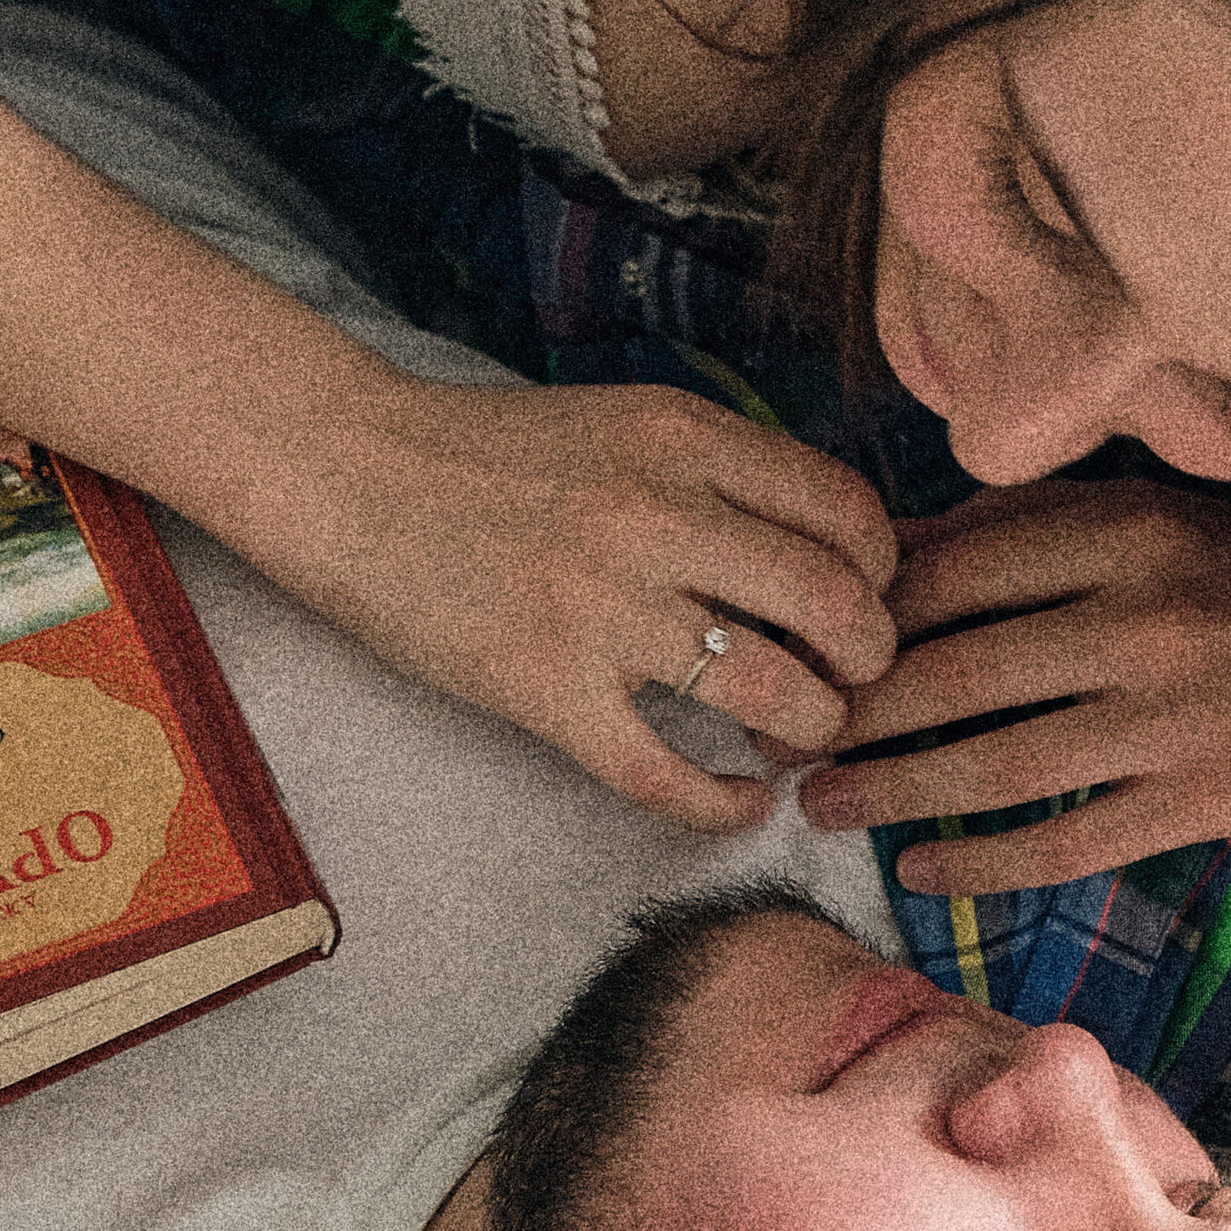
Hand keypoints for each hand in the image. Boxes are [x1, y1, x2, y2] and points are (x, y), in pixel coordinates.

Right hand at [323, 372, 899, 831]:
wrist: (348, 474)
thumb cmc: (489, 454)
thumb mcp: (626, 422)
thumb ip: (722, 470)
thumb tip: (829, 542)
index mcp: (684, 441)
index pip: (848, 514)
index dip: (882, 572)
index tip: (864, 599)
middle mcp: (658, 519)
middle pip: (836, 607)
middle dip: (868, 661)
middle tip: (849, 680)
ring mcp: (602, 611)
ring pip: (774, 695)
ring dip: (811, 730)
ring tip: (794, 737)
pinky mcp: (546, 691)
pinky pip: (668, 776)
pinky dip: (725, 808)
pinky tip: (743, 805)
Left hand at [796, 477, 1230, 890]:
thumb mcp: (1150, 518)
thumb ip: (1028, 529)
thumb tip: (890, 547)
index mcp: (1121, 533)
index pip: (952, 576)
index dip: (860, 621)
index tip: (800, 650)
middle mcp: (1140, 622)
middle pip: (955, 675)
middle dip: (852, 717)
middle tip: (782, 744)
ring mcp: (1169, 721)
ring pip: (995, 767)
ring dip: (894, 793)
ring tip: (822, 807)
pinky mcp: (1199, 802)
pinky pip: (1064, 843)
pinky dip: (982, 863)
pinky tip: (916, 870)